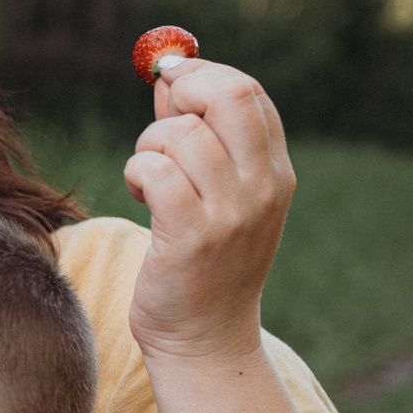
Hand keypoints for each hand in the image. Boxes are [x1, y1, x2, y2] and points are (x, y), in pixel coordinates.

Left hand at [120, 59, 295, 361]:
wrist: (205, 338)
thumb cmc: (202, 264)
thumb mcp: (218, 196)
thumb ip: (200, 136)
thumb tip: (170, 75)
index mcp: (276, 172)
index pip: (248, 92)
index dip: (202, 74)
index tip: (170, 82)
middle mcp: (263, 187)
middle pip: (227, 95)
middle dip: (181, 90)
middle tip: (157, 118)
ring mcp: (231, 212)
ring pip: (179, 134)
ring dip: (147, 145)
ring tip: (146, 178)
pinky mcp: (191, 236)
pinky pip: (154, 171)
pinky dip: (136, 172)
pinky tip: (140, 196)